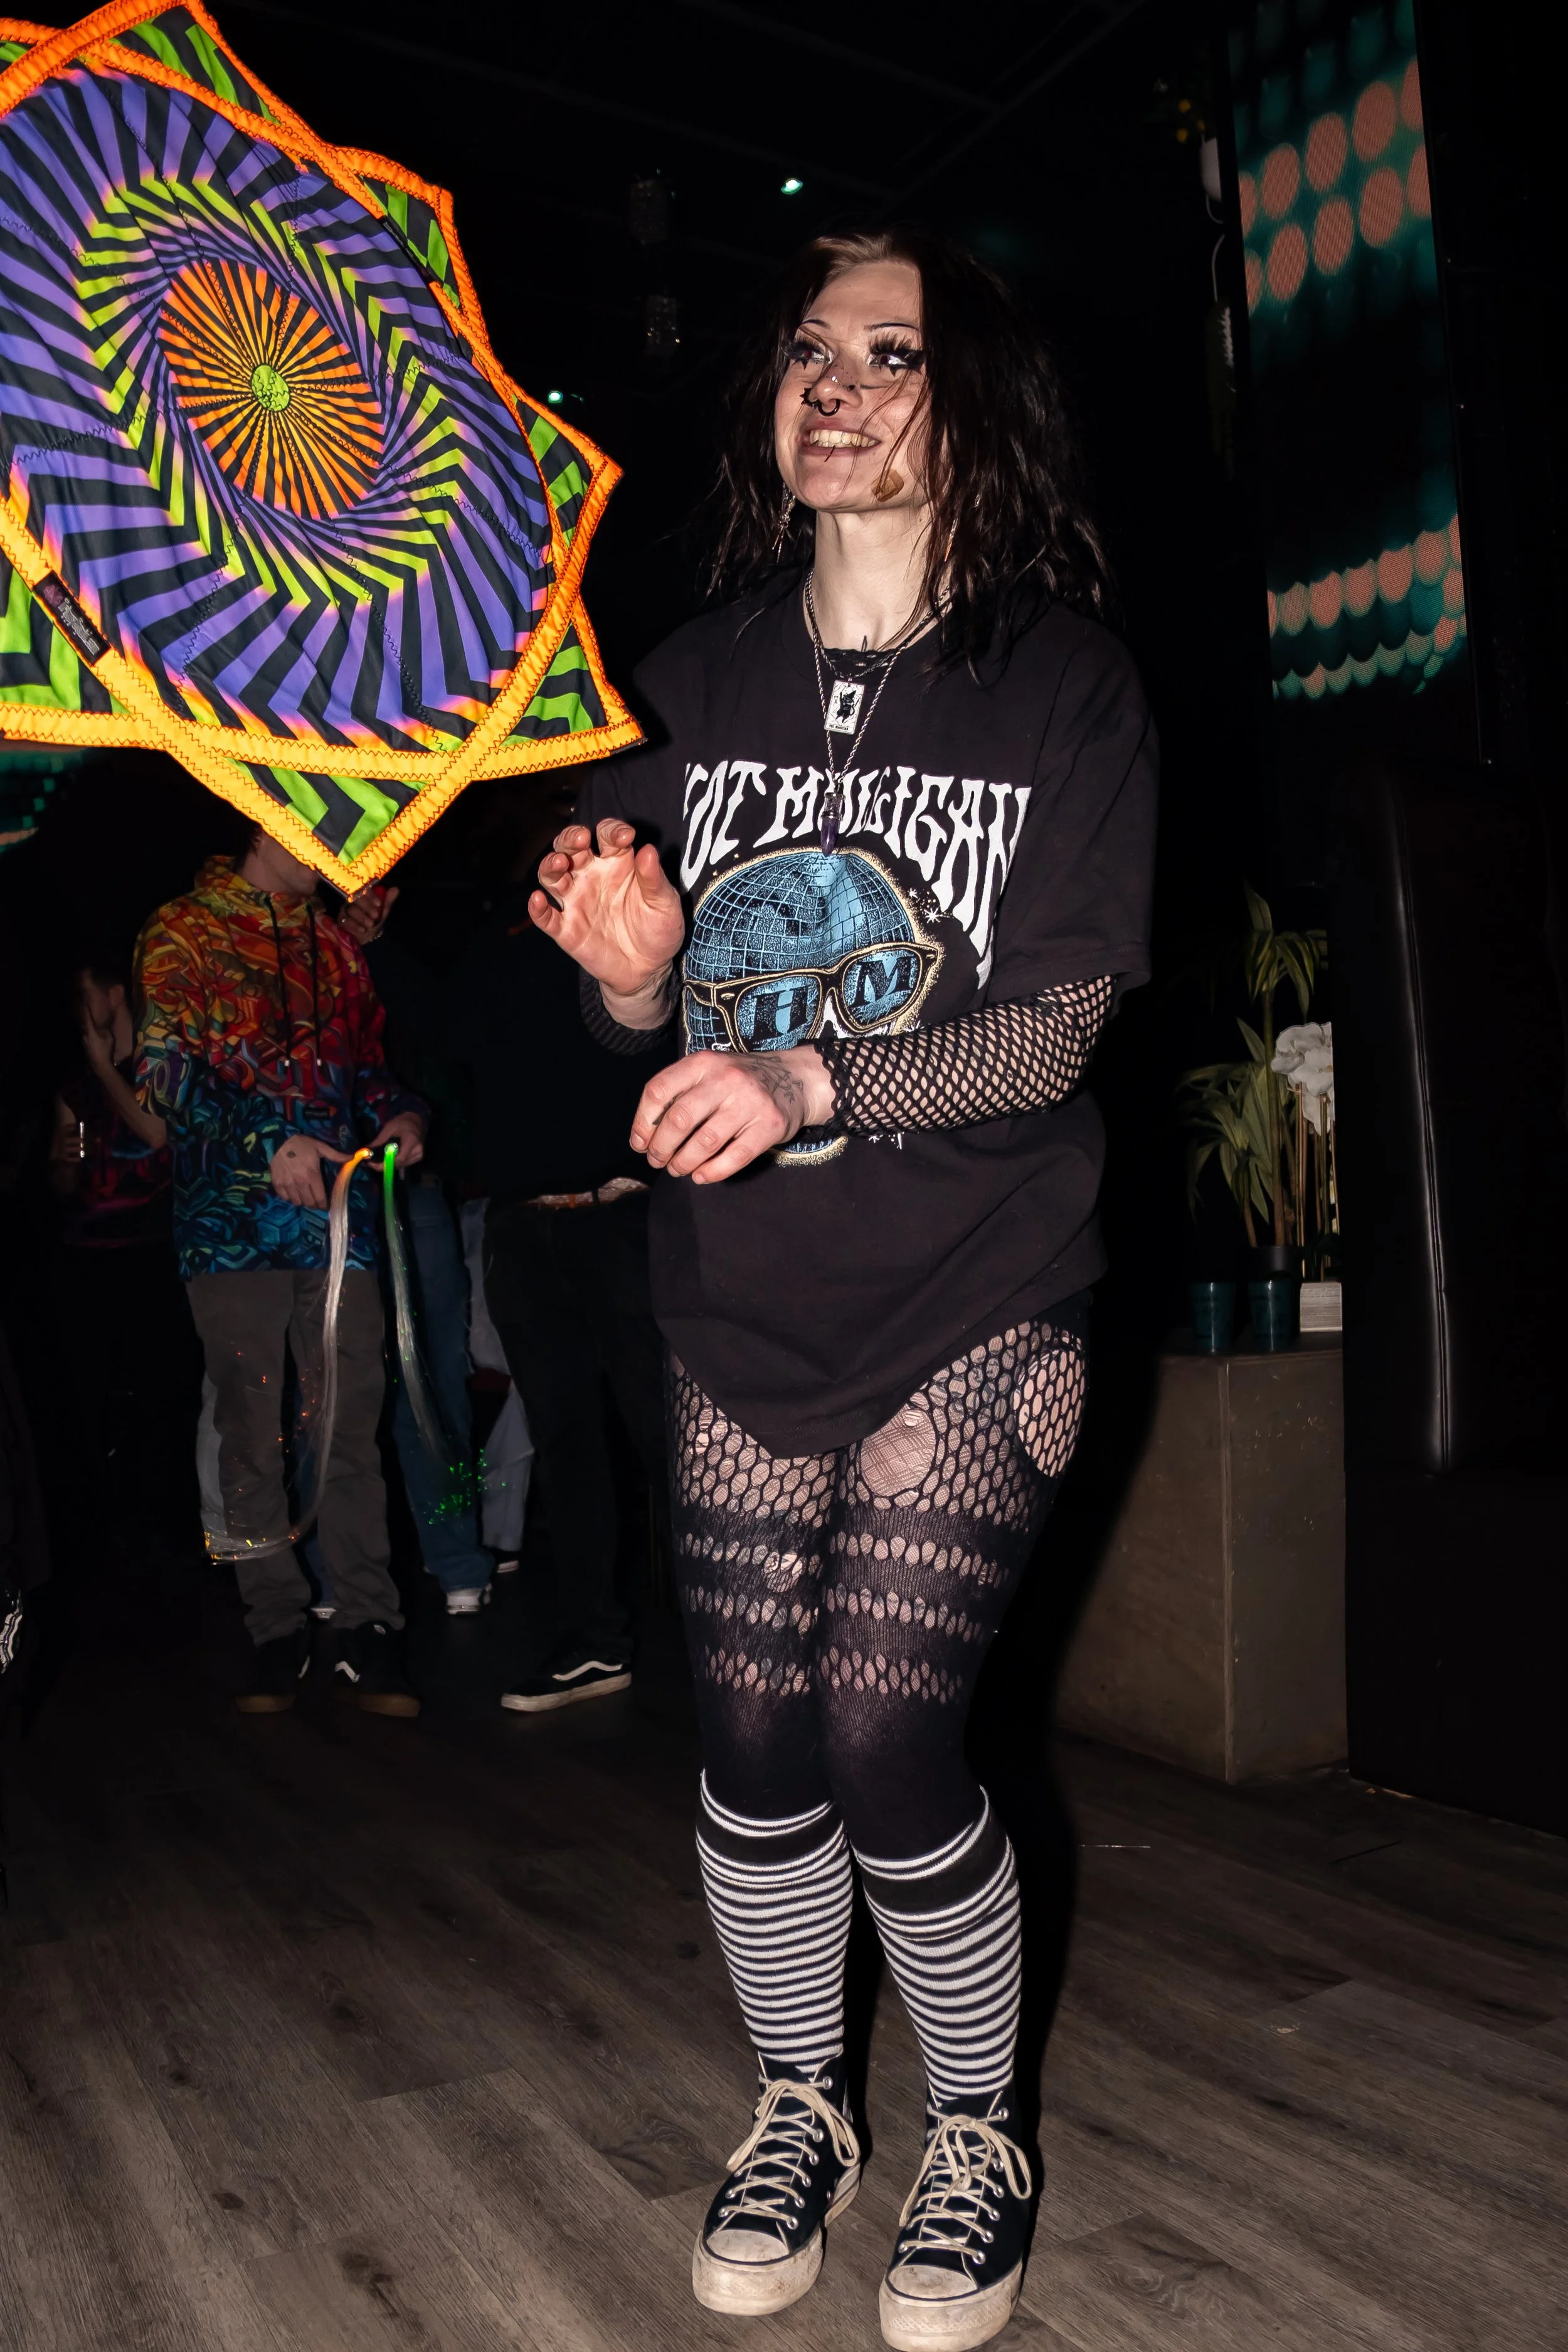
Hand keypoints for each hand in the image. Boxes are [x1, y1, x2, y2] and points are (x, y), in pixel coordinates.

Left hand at [81, 1014, 115, 1075]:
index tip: (85, 1003)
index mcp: (90, 1031)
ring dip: (87, 1025)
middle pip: (84, 1023)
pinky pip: (86, 1036)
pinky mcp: (85, 1046)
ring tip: (90, 1020)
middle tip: (87, 1010)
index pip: (87, 1018)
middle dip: (86, 1017)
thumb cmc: (106, 1050)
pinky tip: (92, 1033)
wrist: (100, 1065)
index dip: (86, 1010)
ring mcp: (84, 1041)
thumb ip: (105, 1029)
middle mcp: (85, 1035)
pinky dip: (88, 1032)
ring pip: (85, 1030)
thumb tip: (104, 1022)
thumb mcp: (109, 1038)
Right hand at [270, 1132, 347, 1209]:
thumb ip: (336, 1155)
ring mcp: (287, 1184)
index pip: (320, 1198)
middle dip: (314, 1205)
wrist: (279, 1141)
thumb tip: (353, 1158)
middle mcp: (299, 1182)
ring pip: (297, 1202)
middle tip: (316, 1202)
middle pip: (309, 1203)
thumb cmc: (302, 1145)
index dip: (324, 1205)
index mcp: (312, 1174)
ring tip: (305, 1196)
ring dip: (303, 1202)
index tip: (326, 1206)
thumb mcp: (321, 1147)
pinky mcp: (277, 1183)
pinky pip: (285, 1198)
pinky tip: (294, 1192)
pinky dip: (290, 1198)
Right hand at [340, 883, 398, 946]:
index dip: (371, 896)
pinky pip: (346, 921)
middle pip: (356, 899)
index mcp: (363, 896)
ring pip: (351, 910)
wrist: (367, 938)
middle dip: (367, 907)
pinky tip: (362, 930)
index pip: (365, 891)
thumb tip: (395, 889)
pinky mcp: (341, 921)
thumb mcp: (382, 913)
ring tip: (370, 924)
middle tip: (376, 915)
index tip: (379, 904)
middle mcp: (352, 901)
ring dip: (362, 917)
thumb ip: (387, 902)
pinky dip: (354, 925)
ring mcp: (345, 910)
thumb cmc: (374, 921)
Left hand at [371, 1111, 425, 1171]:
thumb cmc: (403, 1122)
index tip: (372, 1163)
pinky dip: (396, 1162)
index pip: (399, 1159)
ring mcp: (419, 1155)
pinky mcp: (418, 1157)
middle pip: (399, 1164)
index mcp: (411, 1142)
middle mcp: (417, 1151)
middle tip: (371, 1162)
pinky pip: (405, 1163)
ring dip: (389, 1164)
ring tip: (378, 1160)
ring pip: (401, 1165)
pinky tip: (389, 1158)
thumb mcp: (389, 1128)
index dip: (385, 1164)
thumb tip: (367, 1151)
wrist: (417, 1120)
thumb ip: (379, 1140)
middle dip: (384, 1165)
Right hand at [529, 819, 684, 1009]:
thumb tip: (648, 849)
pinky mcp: (566, 929)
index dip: (612, 830)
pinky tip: (538, 900)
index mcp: (617, 863)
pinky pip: (546, 917)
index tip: (625, 837)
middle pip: (570, 848)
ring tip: (559, 863)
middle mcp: (591, 876)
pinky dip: (537, 908)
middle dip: (571, 838)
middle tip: (581, 839)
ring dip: (550, 865)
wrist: (650, 969)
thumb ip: (654, 878)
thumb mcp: (664, 903)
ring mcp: (576, 902)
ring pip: (551, 876)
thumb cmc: (657, 929)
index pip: (606, 835)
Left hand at [629, 1047, 833, 1182]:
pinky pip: (734, 1157)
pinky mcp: (769, 1126)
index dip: (643, 1122)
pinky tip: (701, 1176)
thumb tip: (645, 1136)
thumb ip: (679, 1093)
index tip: (640, 1143)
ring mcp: (750, 1102)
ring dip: (684, 1162)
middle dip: (661, 1147)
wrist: (796, 1079)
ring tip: (678, 1169)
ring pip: (705, 1142)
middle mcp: (726, 1079)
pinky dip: (712, 1172)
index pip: (659, 1091)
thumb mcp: (709, 1072)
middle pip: (679, 1119)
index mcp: (703, 1063)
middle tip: (658, 1161)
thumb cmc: (740, 1081)